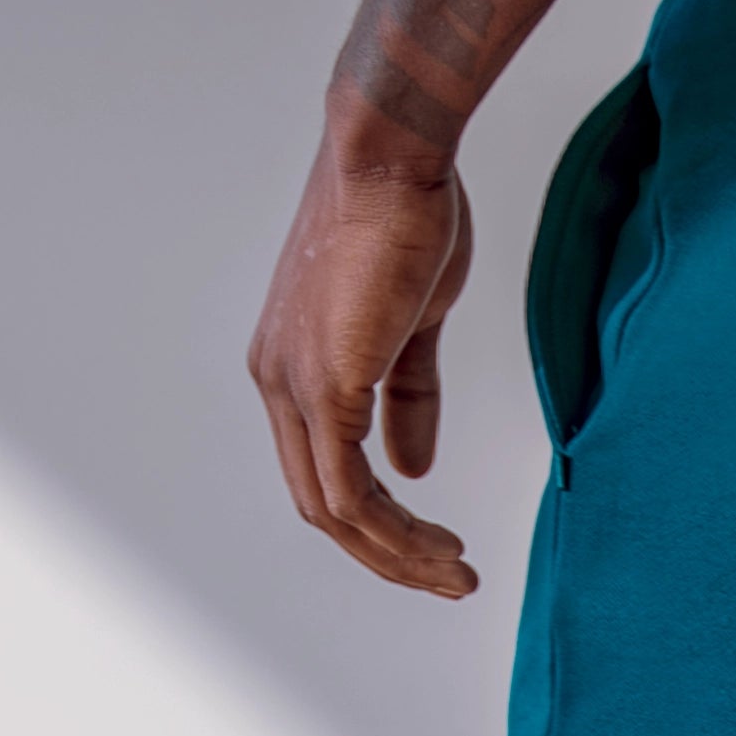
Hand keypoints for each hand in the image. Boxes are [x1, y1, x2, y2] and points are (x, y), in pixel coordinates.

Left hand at [249, 119, 477, 596]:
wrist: (393, 157)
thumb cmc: (407, 217)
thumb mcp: (411, 325)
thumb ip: (408, 398)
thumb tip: (414, 467)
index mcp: (293, 366)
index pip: (324, 469)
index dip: (377, 522)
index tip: (435, 544)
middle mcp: (278, 381)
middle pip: (320, 505)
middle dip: (387, 556)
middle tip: (450, 578)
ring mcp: (293, 385)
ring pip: (332, 512)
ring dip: (398, 557)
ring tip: (456, 576)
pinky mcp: (323, 384)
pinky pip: (349, 492)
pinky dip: (393, 533)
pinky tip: (438, 545)